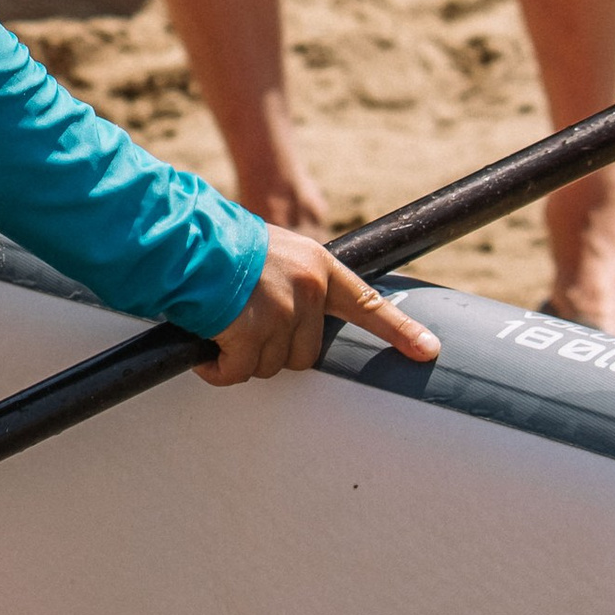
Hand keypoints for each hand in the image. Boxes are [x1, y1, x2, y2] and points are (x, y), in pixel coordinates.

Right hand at [198, 222, 440, 384]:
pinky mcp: (251, 331)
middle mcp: (307, 289)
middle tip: (244, 328)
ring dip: (243, 358)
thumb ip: (295, 283)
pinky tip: (207, 352)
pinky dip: (219, 370)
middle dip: (272, 350)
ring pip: (270, 365)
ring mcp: (281, 312)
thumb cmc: (220, 248)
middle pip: (304, 353)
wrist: (185, 242)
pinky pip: (239, 372)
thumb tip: (299, 322)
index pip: (367, 303)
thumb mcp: (273, 253)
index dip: (399, 331)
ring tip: (221, 328)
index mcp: (318, 266)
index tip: (428, 351)